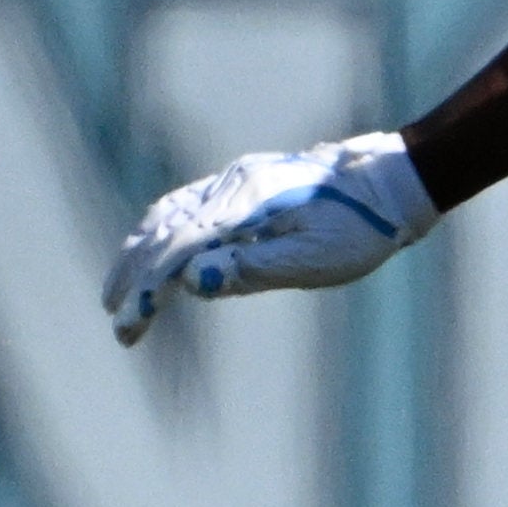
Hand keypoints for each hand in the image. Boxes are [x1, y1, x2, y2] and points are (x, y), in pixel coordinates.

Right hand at [103, 133, 431, 344]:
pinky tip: (154, 255)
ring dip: (138, 254)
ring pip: (166, 216)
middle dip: (133, 277)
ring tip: (120, 292)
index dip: (148, 288)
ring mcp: (233, 181)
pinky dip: (160, 234)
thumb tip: (192, 280)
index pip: (179, 249)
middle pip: (162, 231)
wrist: (390, 182)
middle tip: (117, 321)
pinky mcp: (241, 185)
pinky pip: (185, 207)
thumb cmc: (361, 228)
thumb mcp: (316, 260)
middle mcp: (230, 185)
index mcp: (245, 204)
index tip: (129, 325)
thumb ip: (254, 268)